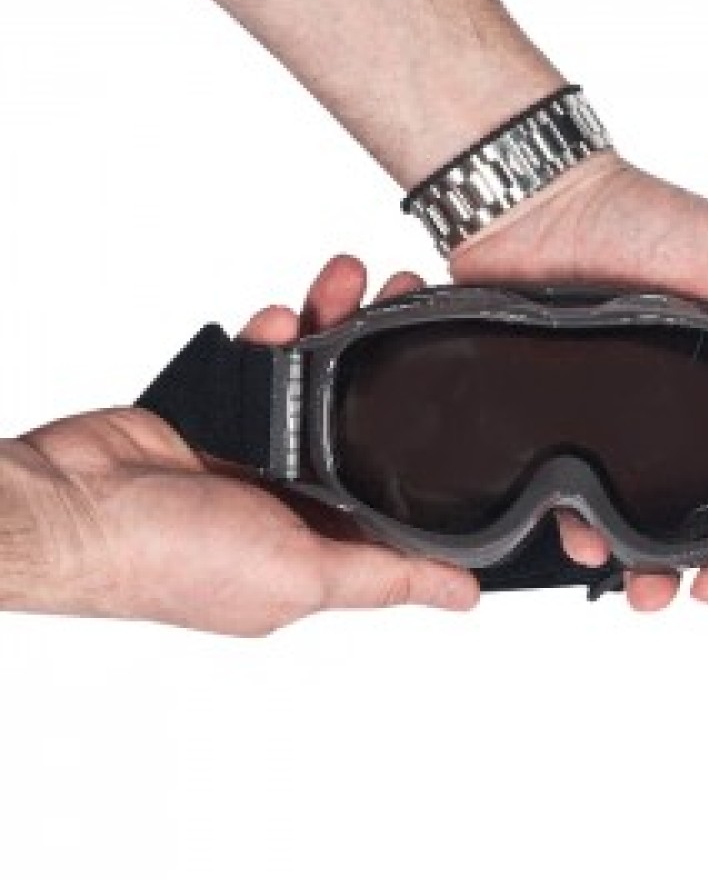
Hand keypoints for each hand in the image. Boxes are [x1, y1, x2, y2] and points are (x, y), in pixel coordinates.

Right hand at [0, 257, 478, 634]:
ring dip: (335, 326)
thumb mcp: (299, 576)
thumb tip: (464, 596)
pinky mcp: (221, 411)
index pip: (395, 490)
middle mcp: (294, 498)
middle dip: (381, 360)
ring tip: (351, 283)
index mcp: (321, 544)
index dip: (426, 438)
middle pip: (359, 419)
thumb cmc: (170, 560)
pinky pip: (264, 362)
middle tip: (405, 301)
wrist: (71, 502)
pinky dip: (276, 336)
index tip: (447, 379)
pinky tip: (281, 322)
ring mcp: (257, 451)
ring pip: (316, 379)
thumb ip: (384, 578)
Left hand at [449, 152, 707, 610]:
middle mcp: (692, 418)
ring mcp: (629, 429)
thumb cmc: (649, 223)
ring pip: (653, 527)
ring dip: (658, 571)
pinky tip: (586, 547)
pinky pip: (580, 503)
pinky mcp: (569, 430)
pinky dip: (587, 535)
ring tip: (649, 592)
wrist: (540, 206)